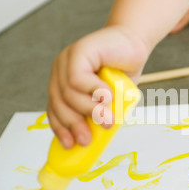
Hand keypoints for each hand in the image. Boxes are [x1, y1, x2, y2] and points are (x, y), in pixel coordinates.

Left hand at [47, 25, 148, 148]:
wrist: (134, 45)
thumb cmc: (121, 74)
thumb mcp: (107, 102)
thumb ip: (97, 115)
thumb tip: (90, 138)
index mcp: (63, 83)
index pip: (54, 109)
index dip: (60, 128)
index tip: (71, 144)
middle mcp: (61, 71)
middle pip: (58, 103)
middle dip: (74, 124)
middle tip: (88, 139)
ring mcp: (68, 59)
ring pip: (69, 93)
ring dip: (90, 110)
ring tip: (107, 119)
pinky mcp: (79, 51)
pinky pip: (78, 78)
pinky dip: (94, 91)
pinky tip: (108, 96)